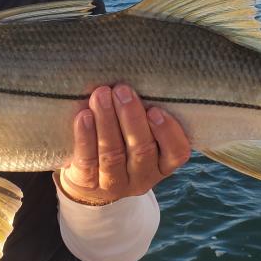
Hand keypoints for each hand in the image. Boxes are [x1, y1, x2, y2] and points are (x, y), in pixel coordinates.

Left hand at [58, 83, 189, 204]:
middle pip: (141, 150)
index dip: (167, 131)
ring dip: (107, 122)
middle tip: (122, 91)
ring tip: (100, 95)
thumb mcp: (139, 133)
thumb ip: (143, 113)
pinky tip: (83, 116)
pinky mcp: (88, 183)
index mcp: (163, 164)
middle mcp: (143, 177)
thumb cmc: (121, 142)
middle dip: (131, 118)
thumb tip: (138, 77)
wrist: (89, 180)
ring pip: (112, 154)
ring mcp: (115, 184)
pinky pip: (87, 161)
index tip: (155, 109)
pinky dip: (85, 137)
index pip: (176, 152)